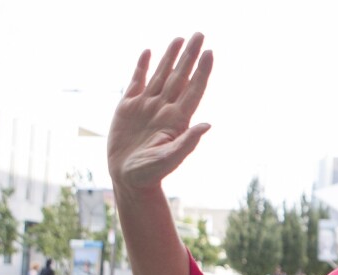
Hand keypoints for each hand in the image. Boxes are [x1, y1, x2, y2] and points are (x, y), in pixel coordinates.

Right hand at [107, 33, 212, 191]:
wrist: (127, 178)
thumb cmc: (151, 173)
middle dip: (190, 55)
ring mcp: (147, 106)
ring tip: (179, 38)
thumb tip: (207, 125)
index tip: (210, 52)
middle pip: (180, 76)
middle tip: (200, 34)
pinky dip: (142, 66)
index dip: (202, 71)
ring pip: (161, 75)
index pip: (193, 89)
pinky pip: (137, 81)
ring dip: (170, 56)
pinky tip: (149, 53)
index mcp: (177, 119)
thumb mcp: (170, 159)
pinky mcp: (128, 107)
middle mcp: (165, 108)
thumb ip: (188, 142)